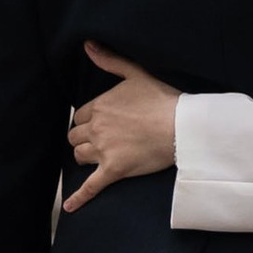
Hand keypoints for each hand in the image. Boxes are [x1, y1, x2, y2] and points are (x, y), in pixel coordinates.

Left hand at [64, 42, 183, 210]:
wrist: (181, 126)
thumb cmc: (162, 98)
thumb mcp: (135, 73)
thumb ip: (109, 60)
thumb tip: (87, 45)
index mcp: (99, 106)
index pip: (80, 116)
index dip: (89, 121)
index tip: (101, 123)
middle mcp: (97, 128)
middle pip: (76, 137)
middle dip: (85, 139)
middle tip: (100, 140)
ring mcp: (104, 151)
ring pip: (80, 156)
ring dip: (86, 156)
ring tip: (98, 157)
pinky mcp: (114, 170)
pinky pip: (90, 187)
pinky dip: (79, 198)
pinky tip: (71, 207)